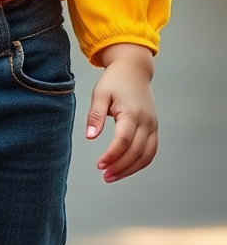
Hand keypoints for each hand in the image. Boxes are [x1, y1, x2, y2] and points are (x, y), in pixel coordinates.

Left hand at [85, 44, 157, 183]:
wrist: (134, 68)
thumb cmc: (115, 80)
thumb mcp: (100, 93)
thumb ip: (95, 115)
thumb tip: (90, 136)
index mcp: (132, 112)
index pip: (124, 141)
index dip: (112, 156)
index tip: (100, 165)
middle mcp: (146, 121)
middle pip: (136, 152)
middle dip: (120, 167)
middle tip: (105, 175)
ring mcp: (152, 125)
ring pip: (147, 156)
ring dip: (131, 169)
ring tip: (113, 176)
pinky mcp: (154, 127)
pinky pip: (151, 151)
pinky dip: (140, 163)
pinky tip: (126, 168)